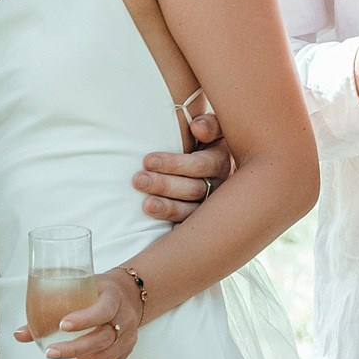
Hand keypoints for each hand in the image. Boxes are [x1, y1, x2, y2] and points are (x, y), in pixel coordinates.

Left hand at [17, 268, 142, 358]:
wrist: (128, 297)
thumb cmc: (100, 291)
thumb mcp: (80, 289)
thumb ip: (51, 308)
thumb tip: (19, 334)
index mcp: (113, 300)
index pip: (102, 310)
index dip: (83, 319)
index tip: (62, 324)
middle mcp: (123, 322)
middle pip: (101, 340)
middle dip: (73, 349)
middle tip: (49, 353)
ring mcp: (124, 343)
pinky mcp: (120, 358)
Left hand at [134, 105, 229, 222]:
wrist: (209, 159)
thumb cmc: (205, 141)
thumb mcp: (212, 128)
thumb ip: (209, 125)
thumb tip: (197, 128)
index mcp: (221, 161)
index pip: (200, 165)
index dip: (174, 164)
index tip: (147, 160)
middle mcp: (220, 186)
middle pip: (194, 189)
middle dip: (164, 185)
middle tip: (138, 180)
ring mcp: (211, 207)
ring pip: (191, 211)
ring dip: (167, 208)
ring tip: (146, 205)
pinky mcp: (202, 222)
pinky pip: (189, 228)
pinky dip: (176, 230)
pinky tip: (162, 234)